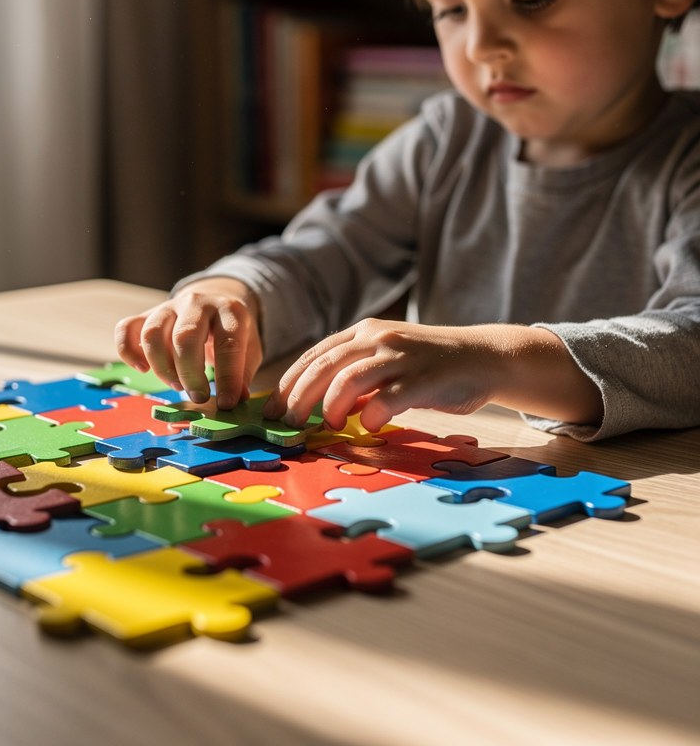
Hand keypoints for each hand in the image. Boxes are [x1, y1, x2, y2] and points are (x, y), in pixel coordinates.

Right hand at [114, 277, 262, 408]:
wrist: (215, 298)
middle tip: (197, 397)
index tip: (227, 403)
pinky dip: (128, 351)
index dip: (228, 377)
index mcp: (230, 311)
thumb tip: (236, 398)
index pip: (228, 344)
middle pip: (185, 337)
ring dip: (162, 366)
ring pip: (153, 333)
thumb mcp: (249, 348)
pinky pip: (126, 328)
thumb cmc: (232, 332)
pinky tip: (142, 369)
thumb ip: (242, 372)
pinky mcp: (147, 313)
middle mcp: (197, 303)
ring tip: (176, 385)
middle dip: (190, 374)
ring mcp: (169, 306)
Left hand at [261, 319, 602, 431]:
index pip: (315, 355)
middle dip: (299, 396)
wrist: (485, 356)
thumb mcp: (385, 365)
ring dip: (330, 404)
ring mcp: (402, 356)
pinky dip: (371, 415)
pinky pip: (388, 398)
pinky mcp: (425, 377)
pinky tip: (369, 426)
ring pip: (349, 377)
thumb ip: (354, 380)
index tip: (273, 408)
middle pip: (324, 365)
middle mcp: (378, 337)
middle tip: (288, 423)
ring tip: (326, 424)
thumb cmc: (429, 367)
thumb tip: (317, 408)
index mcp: (365, 332)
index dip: (290, 383)